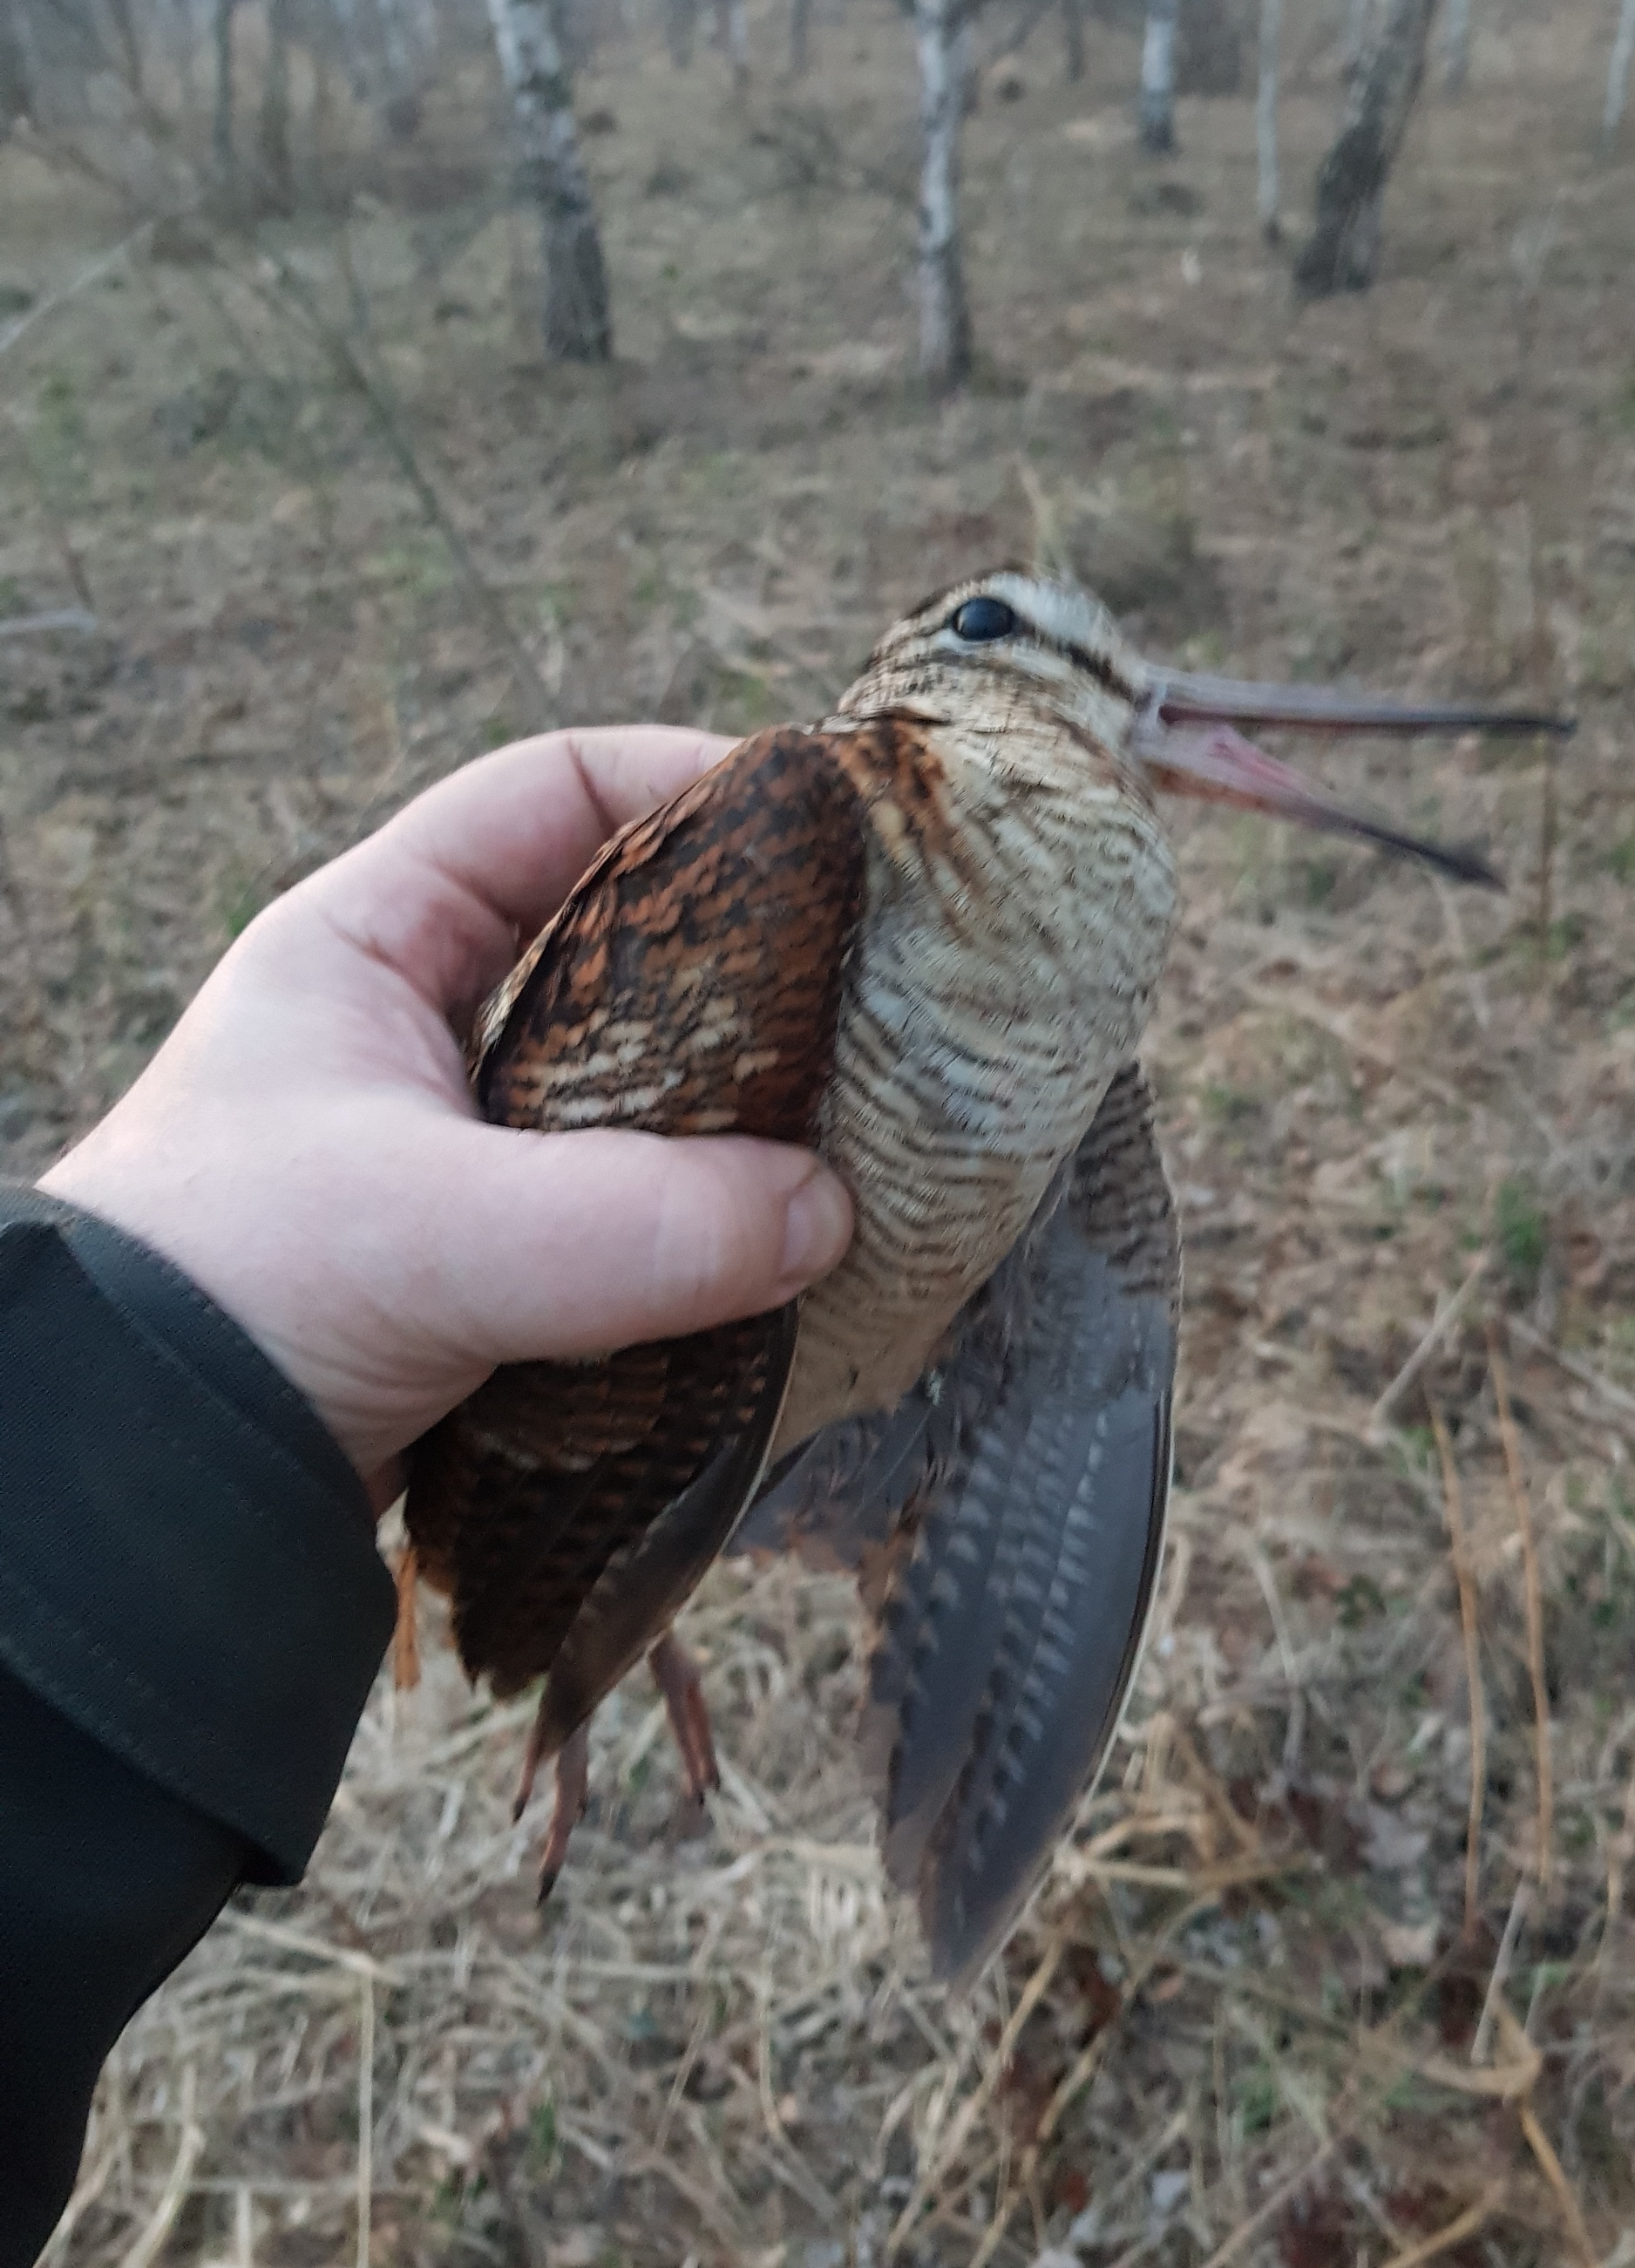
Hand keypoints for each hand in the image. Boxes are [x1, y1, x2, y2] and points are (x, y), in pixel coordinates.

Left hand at [39, 729, 854, 1504]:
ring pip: (638, 1084)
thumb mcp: (435, 1232)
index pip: (551, 793)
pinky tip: (785, 1238)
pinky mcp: (494, 1254)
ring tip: (852, 1121)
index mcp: (372, 939)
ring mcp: (461, 1143)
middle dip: (744, 963)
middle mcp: (420, 1024)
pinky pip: (631, 1203)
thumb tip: (827, 1212)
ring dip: (736, 1106)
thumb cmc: (233, 1298)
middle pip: (620, 940)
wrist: (135, 1484)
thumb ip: (637, 1223)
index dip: (687, 782)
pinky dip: (707, 1215)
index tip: (820, 825)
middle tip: (866, 986)